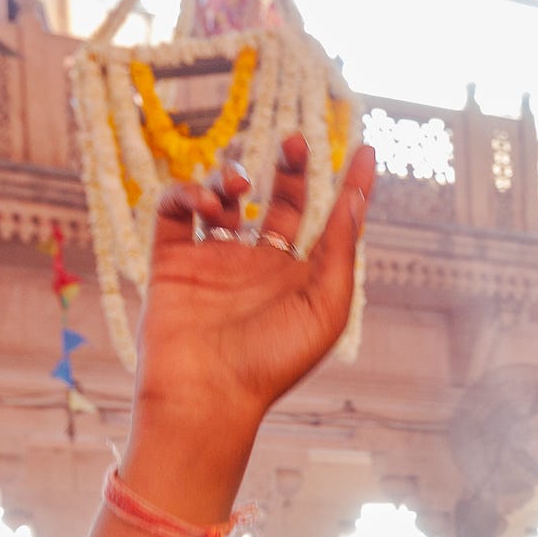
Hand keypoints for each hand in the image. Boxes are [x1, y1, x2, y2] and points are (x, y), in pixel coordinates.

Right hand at [133, 133, 373, 463]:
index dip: (348, 186)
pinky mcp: (173, 262)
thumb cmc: (273, 363)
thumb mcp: (324, 310)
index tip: (364, 149)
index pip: (328, 222)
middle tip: (295, 142)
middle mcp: (260, 267)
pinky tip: (206, 205)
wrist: (207, 395)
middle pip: (279, 201)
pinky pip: (175, 211)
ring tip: (237, 186)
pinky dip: (187, 194)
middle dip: (289, 167)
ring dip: (231, 179)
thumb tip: (353, 199)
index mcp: (300, 280)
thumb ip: (338, 253)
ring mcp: (215, 261)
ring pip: (224, 199)